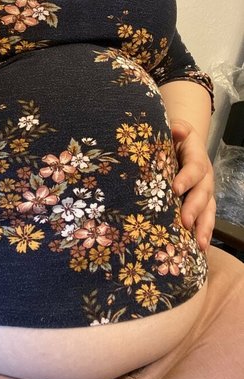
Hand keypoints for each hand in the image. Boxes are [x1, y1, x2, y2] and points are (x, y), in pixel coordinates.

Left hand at [171, 119, 215, 252]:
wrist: (178, 141)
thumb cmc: (171, 137)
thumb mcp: (173, 129)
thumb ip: (175, 130)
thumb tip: (177, 130)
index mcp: (196, 156)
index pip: (194, 167)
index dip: (186, 178)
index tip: (175, 188)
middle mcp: (204, 176)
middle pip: (203, 193)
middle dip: (195, 208)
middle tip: (184, 222)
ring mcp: (204, 191)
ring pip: (208, 210)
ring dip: (204, 227)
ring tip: (200, 244)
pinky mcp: (200, 204)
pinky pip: (203, 219)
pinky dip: (201, 234)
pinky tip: (198, 249)